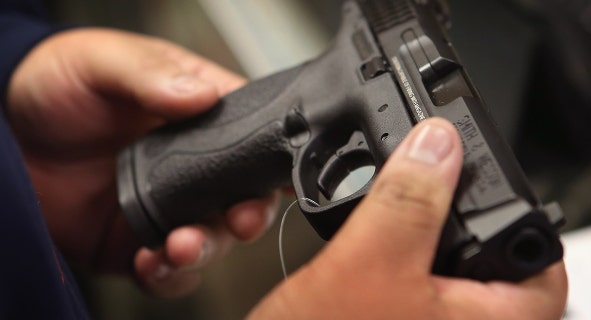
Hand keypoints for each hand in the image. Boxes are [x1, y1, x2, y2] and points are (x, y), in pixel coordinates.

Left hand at [6, 28, 279, 296]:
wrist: (6, 133)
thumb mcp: (103, 62)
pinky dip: (167, 274)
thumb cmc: (59, 83)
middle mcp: (193, 166)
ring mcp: (169, 206)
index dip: (271, 160)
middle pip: (244, 196)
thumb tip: (199, 93)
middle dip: (248, 215)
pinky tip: (150, 261)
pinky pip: (167, 270)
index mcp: (199, 115)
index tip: (279, 180)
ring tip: (181, 245)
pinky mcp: (139, 240)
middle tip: (240, 219)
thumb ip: (150, 75)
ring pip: (212, 239)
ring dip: (206, 249)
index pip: (253, 136)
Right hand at [249, 118, 567, 318]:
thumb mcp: (369, 263)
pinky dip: (399, 251)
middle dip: (459, 214)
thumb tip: (438, 144)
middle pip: (490, 257)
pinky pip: (415, 281)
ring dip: (423, 230)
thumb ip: (409, 201)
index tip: (486, 176)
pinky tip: (374, 236)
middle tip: (435, 181)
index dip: (518, 209)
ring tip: (400, 203)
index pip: (540, 263)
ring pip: (446, 267)